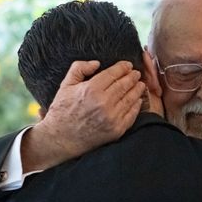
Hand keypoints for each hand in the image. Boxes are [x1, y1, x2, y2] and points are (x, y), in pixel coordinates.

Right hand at [23, 60, 145, 171]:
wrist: (61, 138)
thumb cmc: (62, 111)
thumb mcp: (66, 85)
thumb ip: (79, 68)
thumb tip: (97, 63)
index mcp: (92, 89)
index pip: (113, 74)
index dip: (123, 67)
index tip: (128, 65)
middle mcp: (104, 103)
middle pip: (124, 85)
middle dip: (132, 77)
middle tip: (136, 73)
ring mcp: (112, 117)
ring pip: (130, 99)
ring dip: (137, 90)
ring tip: (140, 84)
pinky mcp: (116, 130)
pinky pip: (131, 115)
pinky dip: (136, 106)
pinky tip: (138, 101)